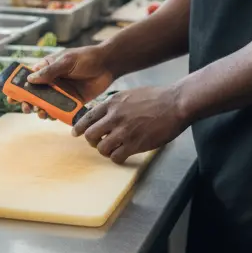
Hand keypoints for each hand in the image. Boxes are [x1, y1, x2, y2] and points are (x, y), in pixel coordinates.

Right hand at [23, 47, 115, 119]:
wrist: (108, 65)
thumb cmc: (86, 58)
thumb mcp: (67, 61)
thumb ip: (50, 71)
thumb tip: (30, 80)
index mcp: (47, 68)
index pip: (27, 78)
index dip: (17, 87)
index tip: (10, 96)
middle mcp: (51, 81)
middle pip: (34, 94)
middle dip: (27, 102)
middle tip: (27, 108)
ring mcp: (61, 92)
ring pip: (45, 104)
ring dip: (40, 110)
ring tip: (41, 113)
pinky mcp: (72, 101)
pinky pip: (59, 110)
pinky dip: (54, 115)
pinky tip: (53, 116)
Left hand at [71, 85, 186, 163]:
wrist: (175, 103)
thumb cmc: (156, 97)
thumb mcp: (130, 94)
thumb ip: (115, 104)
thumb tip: (105, 113)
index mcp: (112, 103)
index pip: (87, 117)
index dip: (79, 127)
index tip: (76, 133)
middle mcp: (114, 117)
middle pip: (90, 135)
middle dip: (92, 141)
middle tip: (98, 142)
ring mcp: (124, 131)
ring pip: (102, 148)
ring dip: (105, 151)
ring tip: (113, 149)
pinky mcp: (135, 144)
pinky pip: (116, 157)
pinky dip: (117, 158)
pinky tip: (123, 155)